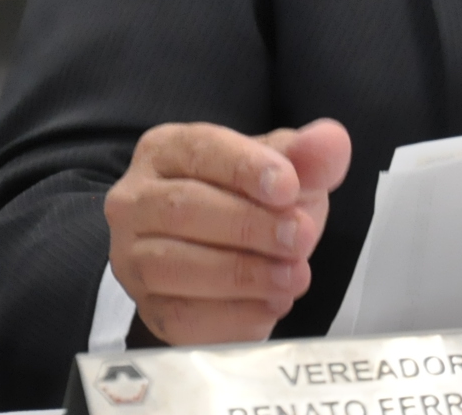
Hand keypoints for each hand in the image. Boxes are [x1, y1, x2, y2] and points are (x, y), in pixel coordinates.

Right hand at [105, 119, 351, 345]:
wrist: (236, 252)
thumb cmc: (252, 198)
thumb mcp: (286, 169)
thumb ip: (309, 155)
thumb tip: (330, 143)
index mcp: (167, 150)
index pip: (200, 150)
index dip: (245, 168)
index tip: (289, 187)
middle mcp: (136, 200)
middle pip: (182, 208)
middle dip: (248, 225)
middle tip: (300, 238)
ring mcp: (132, 257)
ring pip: (173, 266)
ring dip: (241, 274)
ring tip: (294, 277)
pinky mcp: (147, 307)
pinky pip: (179, 317)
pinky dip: (231, 316)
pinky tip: (271, 307)